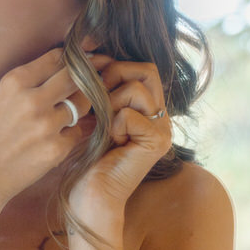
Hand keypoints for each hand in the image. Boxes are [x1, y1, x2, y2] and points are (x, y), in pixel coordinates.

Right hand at [0, 46, 109, 209]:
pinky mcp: (56, 149)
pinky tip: (54, 139)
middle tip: (91, 80)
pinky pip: (77, 132)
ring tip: (67, 113)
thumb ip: (27, 83)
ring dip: (79, 106)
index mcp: (14, 83)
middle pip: (75, 76)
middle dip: (85, 77)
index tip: (81, 62)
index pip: (56, 58)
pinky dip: (70, 134)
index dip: (72, 59)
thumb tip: (61, 66)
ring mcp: (46, 125)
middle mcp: (32, 100)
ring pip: (82, 104)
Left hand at [68, 57, 170, 217]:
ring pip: (136, 87)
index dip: (113, 66)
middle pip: (146, 69)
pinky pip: (128, 112)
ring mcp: (162, 129)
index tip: (90, 81)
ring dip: (109, 103)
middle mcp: (161, 116)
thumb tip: (92, 55)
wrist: (91, 195)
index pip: (141, 66)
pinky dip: (112, 124)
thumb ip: (103, 89)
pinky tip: (110, 142)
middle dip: (114, 76)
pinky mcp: (156, 142)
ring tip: (103, 126)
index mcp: (148, 108)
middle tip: (97, 101)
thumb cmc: (87, 157)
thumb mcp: (95, 114)